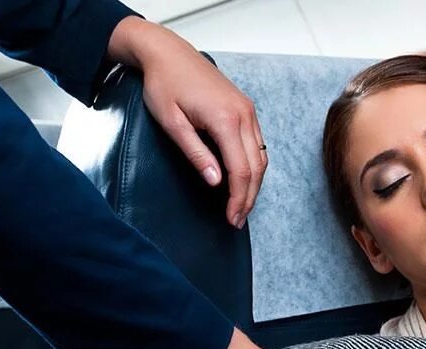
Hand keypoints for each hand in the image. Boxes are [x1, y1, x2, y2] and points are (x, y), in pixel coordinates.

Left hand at [107, 17, 265, 228]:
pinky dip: (254, 166)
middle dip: (249, 197)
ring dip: (254, 184)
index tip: (232, 218)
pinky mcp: (246, 109)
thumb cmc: (164, 84)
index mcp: (225, 119)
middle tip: (237, 220)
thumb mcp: (172, 122)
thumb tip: (216, 183)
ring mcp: (248, 111)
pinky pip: (258, 144)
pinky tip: (243, 179)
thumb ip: (196, 154)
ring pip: (262, 157)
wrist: (168, 52)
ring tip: (241, 205)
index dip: (238, 199)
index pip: (241, 170)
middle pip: (257, 167)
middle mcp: (244, 115)